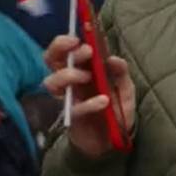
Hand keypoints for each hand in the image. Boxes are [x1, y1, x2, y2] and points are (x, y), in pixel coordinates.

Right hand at [41, 35, 136, 158]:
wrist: (114, 139)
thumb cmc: (116, 108)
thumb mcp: (125, 87)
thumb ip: (121, 72)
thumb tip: (114, 59)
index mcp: (82, 69)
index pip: (65, 50)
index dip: (66, 41)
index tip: (79, 36)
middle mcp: (70, 82)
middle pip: (51, 60)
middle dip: (61, 50)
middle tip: (84, 51)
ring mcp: (69, 99)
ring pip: (51, 82)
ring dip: (69, 74)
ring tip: (87, 76)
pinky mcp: (73, 118)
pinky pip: (74, 108)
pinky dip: (89, 103)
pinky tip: (103, 101)